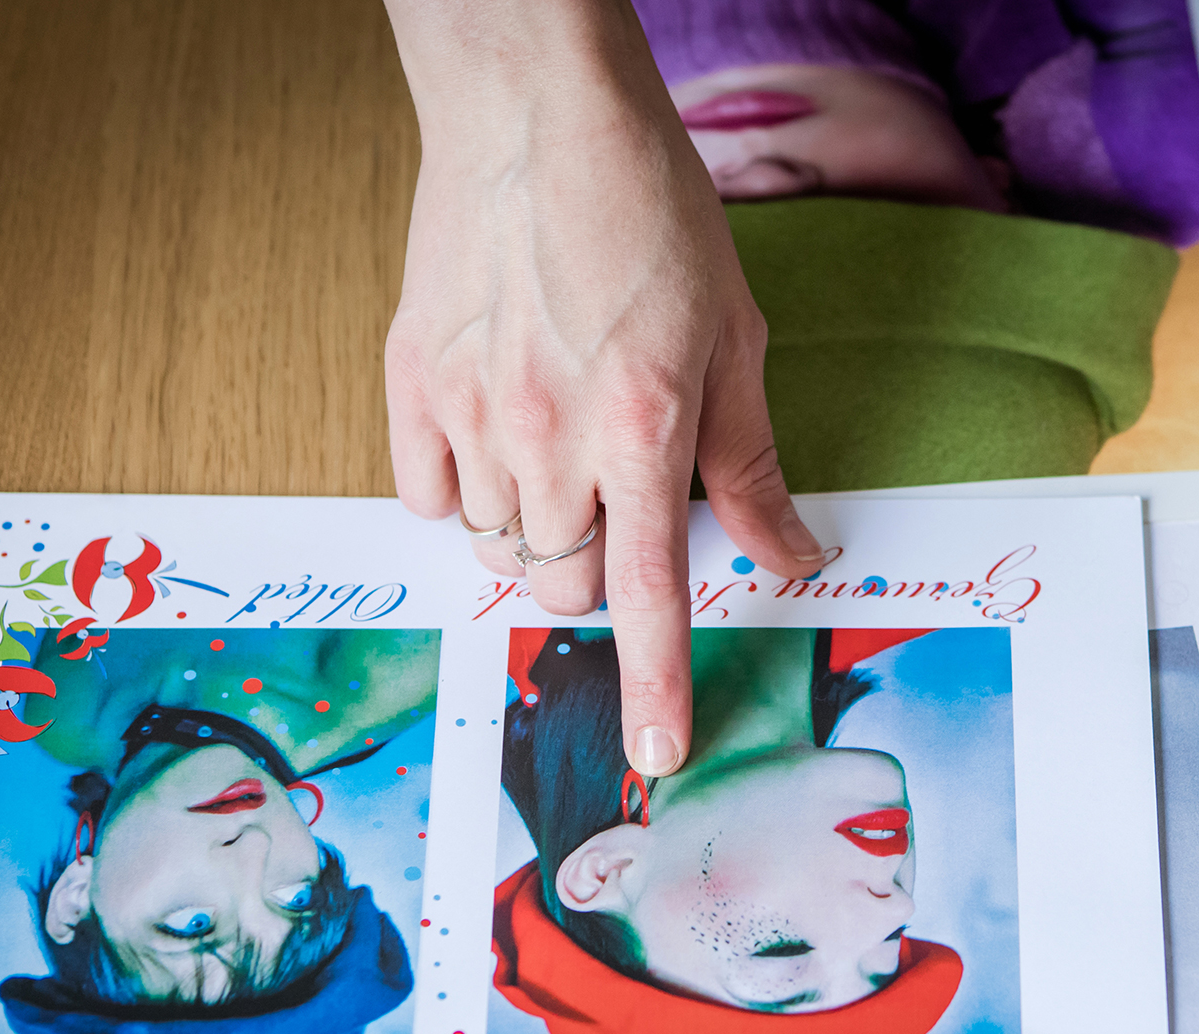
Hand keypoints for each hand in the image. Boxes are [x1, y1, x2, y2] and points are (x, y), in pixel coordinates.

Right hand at [382, 0, 823, 777]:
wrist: (537, 114)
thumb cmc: (648, 212)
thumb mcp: (735, 338)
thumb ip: (751, 464)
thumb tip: (788, 555)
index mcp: (641, 430)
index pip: (647, 597)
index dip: (653, 686)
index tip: (655, 754)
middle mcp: (548, 439)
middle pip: (564, 588)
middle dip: (600, 579)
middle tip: (620, 510)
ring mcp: (468, 416)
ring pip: (497, 550)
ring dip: (538, 536)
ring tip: (562, 453)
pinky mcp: (410, 385)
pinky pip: (424, 501)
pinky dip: (464, 499)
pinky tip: (498, 440)